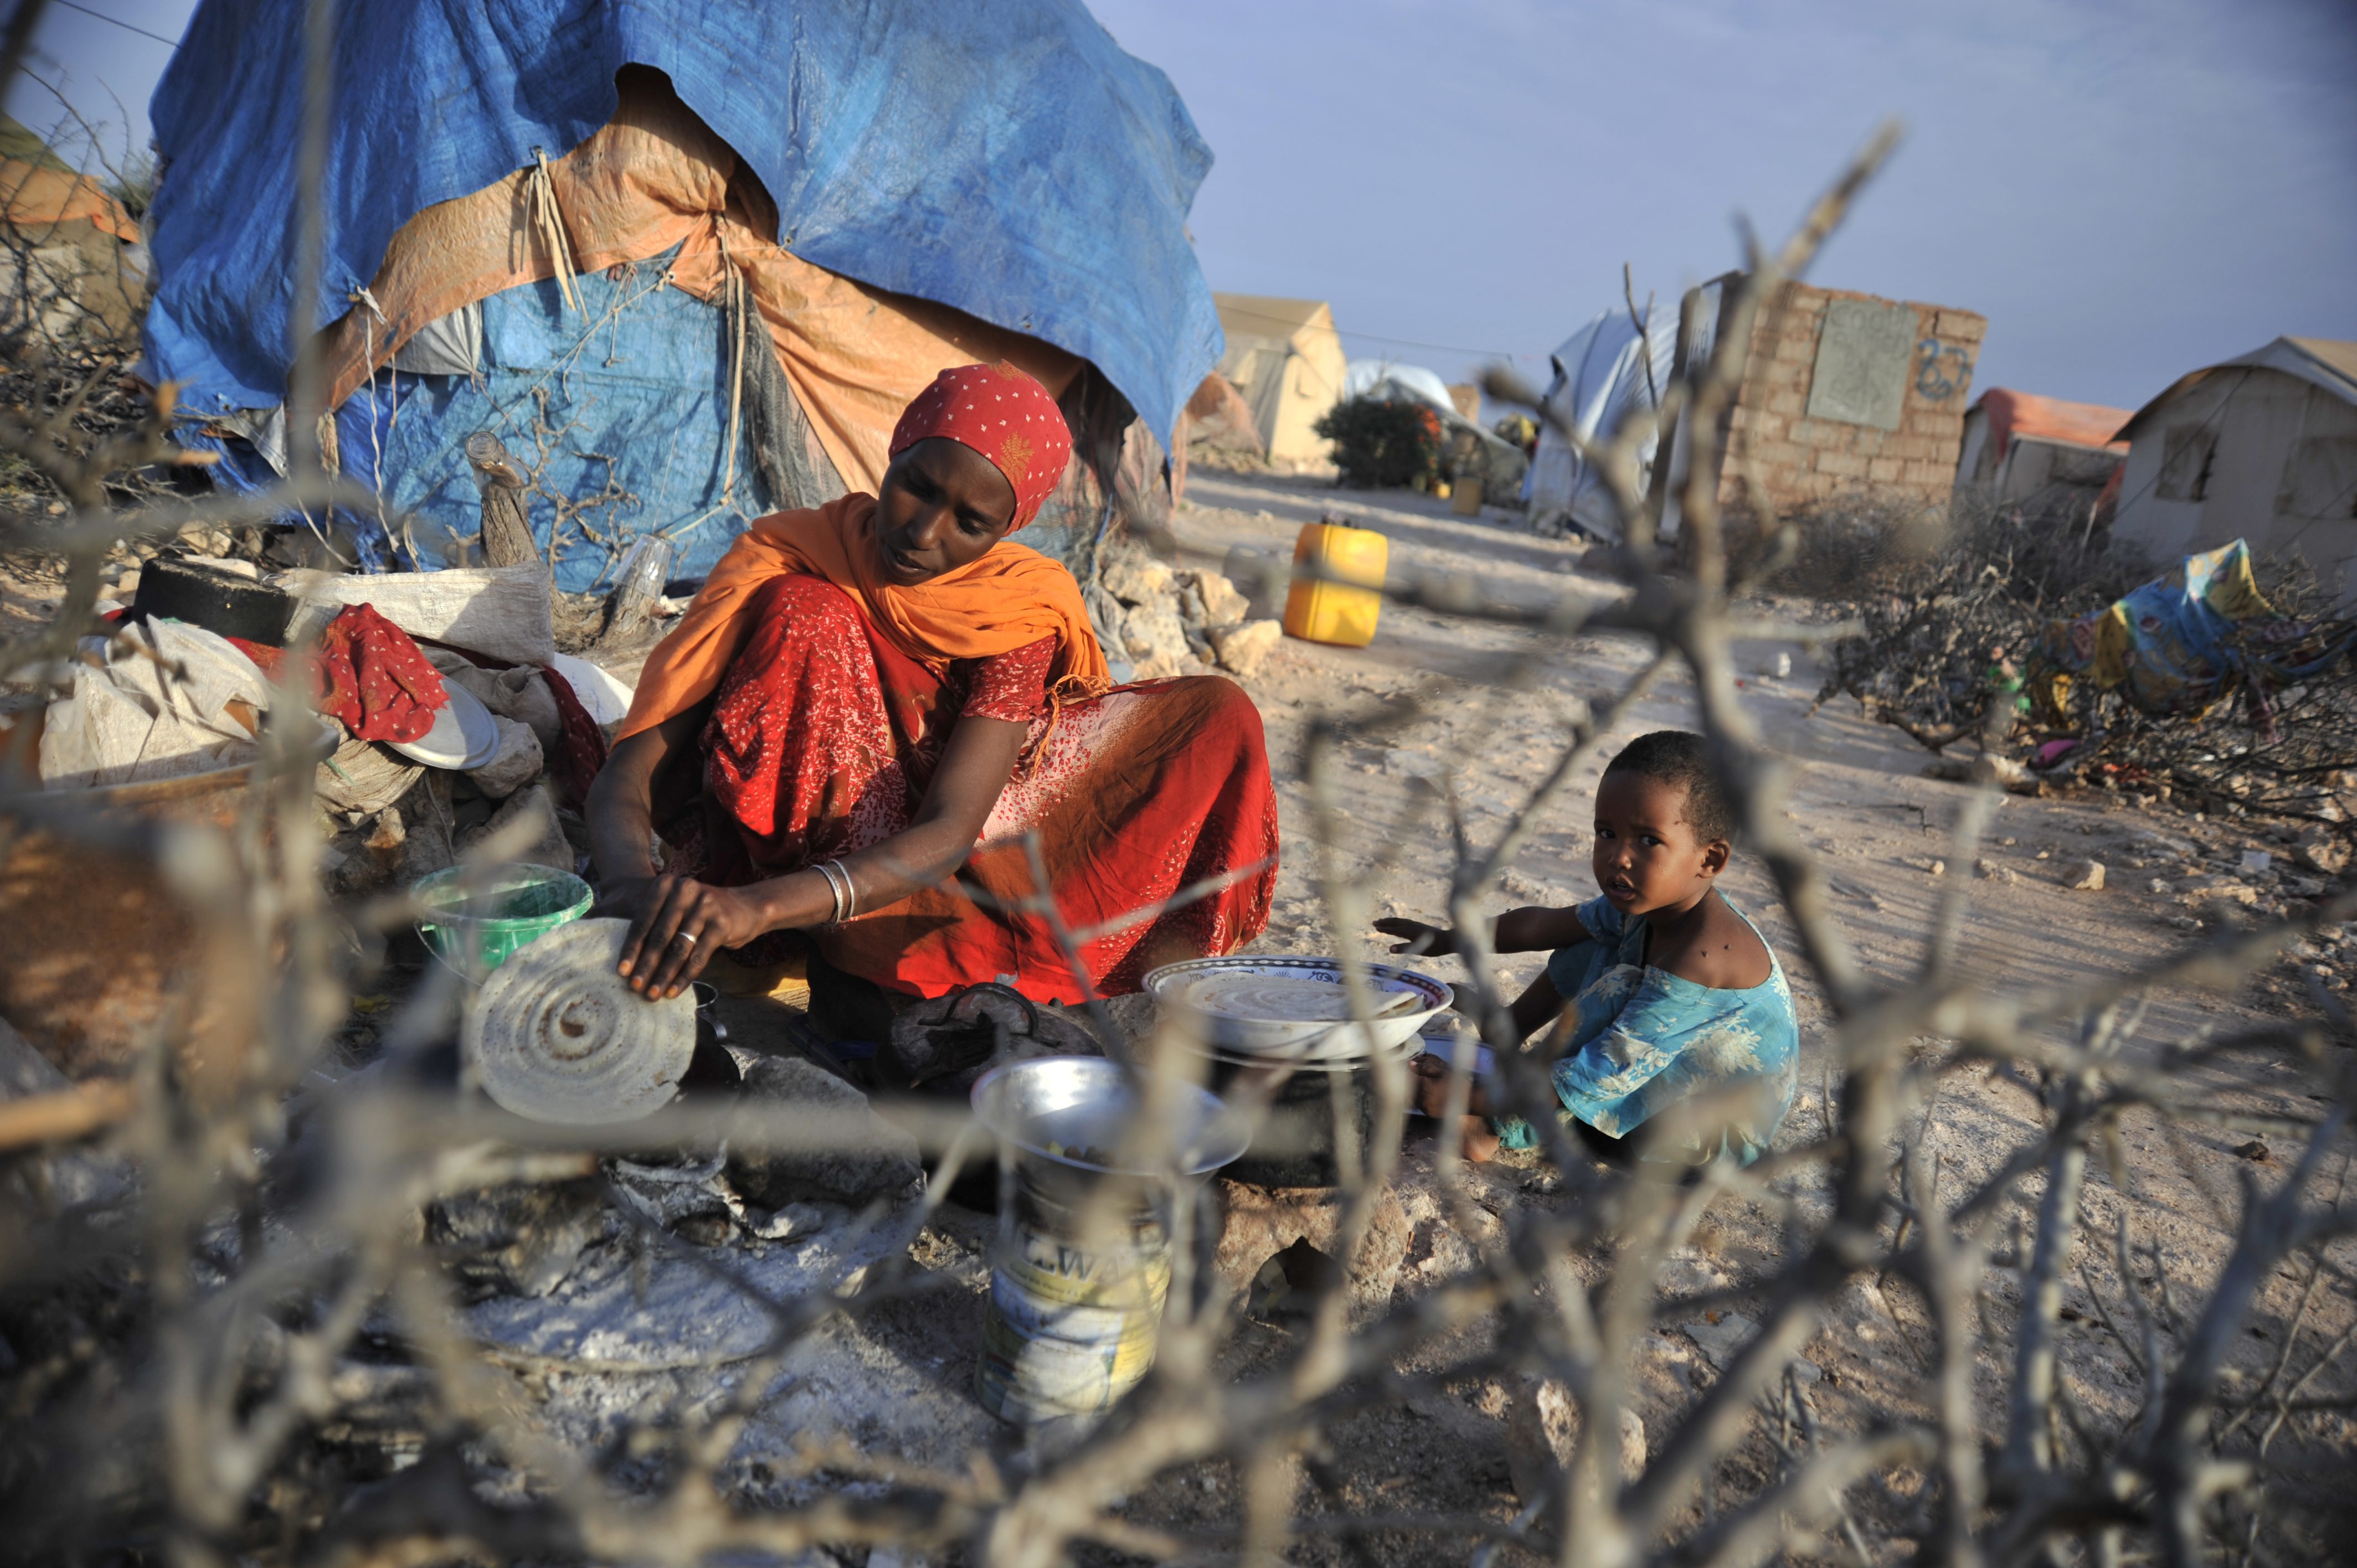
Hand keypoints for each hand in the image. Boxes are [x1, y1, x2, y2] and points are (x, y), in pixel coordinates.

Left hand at [609, 874, 760, 998]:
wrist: (746, 907)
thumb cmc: (700, 913)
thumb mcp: (676, 908)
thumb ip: (654, 923)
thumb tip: (627, 961)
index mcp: (666, 884)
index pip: (643, 921)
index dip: (631, 949)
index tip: (621, 972)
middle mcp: (685, 890)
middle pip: (659, 936)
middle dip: (645, 965)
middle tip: (635, 987)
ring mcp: (705, 905)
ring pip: (678, 948)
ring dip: (663, 975)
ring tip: (653, 994)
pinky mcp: (721, 923)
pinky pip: (698, 956)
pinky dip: (684, 976)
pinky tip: (674, 991)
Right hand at [1373, 916, 1452, 955]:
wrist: (1449, 940)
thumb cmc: (1434, 947)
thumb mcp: (1418, 949)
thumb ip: (1404, 949)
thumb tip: (1389, 949)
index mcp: (1410, 931)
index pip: (1393, 929)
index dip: (1384, 928)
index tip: (1375, 927)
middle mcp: (1412, 925)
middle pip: (1395, 922)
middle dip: (1385, 922)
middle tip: (1374, 922)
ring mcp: (1416, 925)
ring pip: (1400, 921)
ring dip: (1390, 921)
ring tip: (1383, 921)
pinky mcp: (1420, 926)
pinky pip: (1405, 922)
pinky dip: (1398, 922)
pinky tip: (1399, 924)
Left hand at [1410, 1054, 1455, 1117]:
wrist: (1470, 1100)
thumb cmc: (1457, 1083)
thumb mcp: (1442, 1071)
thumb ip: (1425, 1067)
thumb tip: (1410, 1064)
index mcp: (1425, 1087)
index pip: (1409, 1078)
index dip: (1410, 1073)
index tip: (1414, 1069)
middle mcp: (1423, 1100)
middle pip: (1409, 1089)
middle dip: (1411, 1082)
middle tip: (1419, 1077)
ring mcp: (1425, 1108)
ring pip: (1412, 1097)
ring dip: (1414, 1091)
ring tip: (1423, 1085)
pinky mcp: (1428, 1113)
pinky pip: (1418, 1105)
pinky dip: (1419, 1098)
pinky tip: (1427, 1093)